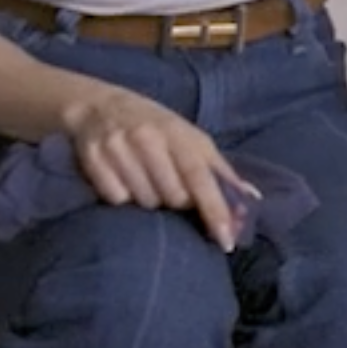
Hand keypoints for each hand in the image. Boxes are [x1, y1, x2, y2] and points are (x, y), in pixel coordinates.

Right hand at [62, 87, 247, 248]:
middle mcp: (148, 138)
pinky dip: (121, 198)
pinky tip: (122, 180)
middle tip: (169, 185)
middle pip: (173, 197)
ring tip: (145, 180)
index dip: (216, 210)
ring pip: (145, 202)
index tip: (227, 241)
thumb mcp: (191, 139)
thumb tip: (253, 199)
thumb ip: (220, 171)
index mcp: (178, 133)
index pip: (201, 177)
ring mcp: (118, 147)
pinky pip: (115, 200)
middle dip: (177, 202)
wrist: (99, 106)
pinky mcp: (93, 159)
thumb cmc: (156, 128)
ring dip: (150, 200)